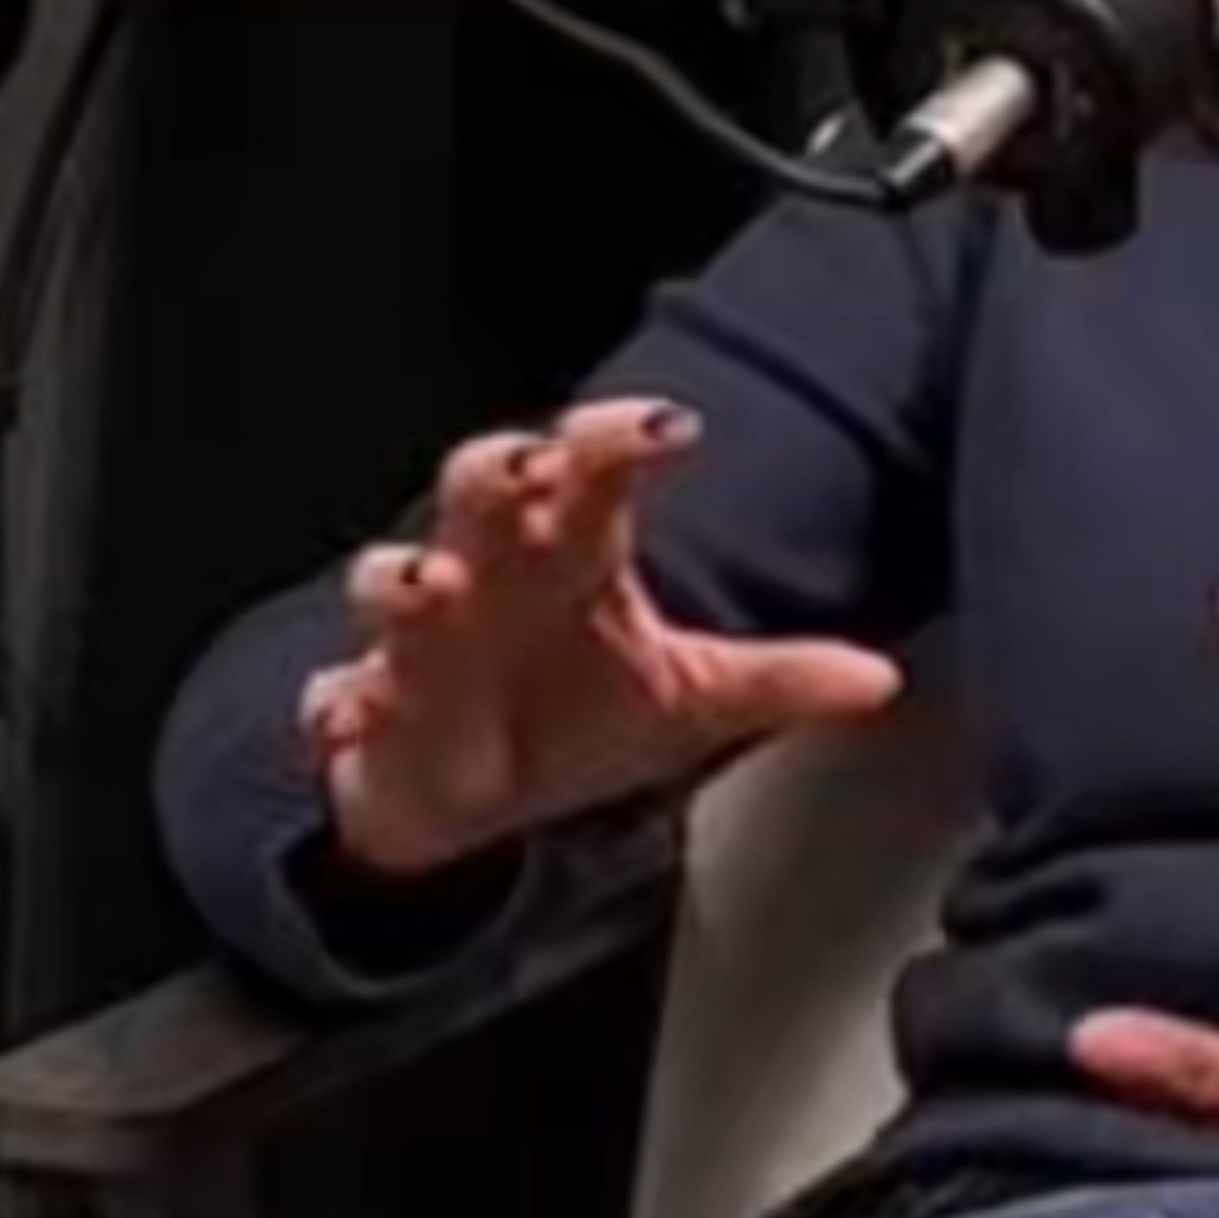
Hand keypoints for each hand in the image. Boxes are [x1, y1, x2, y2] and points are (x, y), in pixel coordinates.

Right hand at [300, 396, 900, 876]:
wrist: (470, 792)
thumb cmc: (573, 715)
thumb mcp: (690, 703)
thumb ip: (779, 681)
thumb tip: (880, 679)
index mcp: (567, 551)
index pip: (592, 468)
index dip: (621, 437)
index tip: (673, 425)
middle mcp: (487, 574)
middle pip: (477, 487)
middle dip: (498, 468)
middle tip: (531, 463)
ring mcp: (419, 642)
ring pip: (389, 582)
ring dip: (406, 579)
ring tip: (434, 584)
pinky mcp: (367, 714)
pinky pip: (337, 703)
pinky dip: (342, 708)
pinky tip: (353, 716)